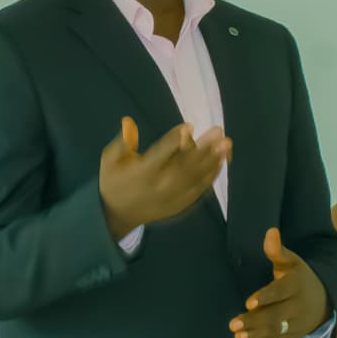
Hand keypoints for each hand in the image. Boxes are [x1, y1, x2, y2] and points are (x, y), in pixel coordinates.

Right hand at [98, 117, 229, 238]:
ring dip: (213, 160)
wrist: (117, 215)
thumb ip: (122, 143)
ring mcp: (172, 197)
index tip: (189, 126)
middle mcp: (159, 186)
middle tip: (218, 131)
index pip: (160, 154)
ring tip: (227, 145)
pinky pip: (199, 190)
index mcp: (141, 173)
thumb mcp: (109, 160)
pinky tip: (222, 162)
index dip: (174, 140)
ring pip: (195, 177)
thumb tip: (128, 122)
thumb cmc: (114, 181)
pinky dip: (211, 176)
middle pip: (184, 165)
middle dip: (203, 148)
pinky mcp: (180, 204)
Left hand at [230, 227, 330, 337]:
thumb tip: (270, 232)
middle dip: (254, 321)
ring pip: (276, 330)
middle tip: (233, 324)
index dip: (265, 298)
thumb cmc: (299, 278)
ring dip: (256, 334)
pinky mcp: (295, 335)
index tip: (248, 303)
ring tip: (237, 336)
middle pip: (275, 315)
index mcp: (296, 285)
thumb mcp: (291, 262)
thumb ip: (277, 251)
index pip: (280, 291)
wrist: (324, 299)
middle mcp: (298, 305)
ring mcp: (297, 322)